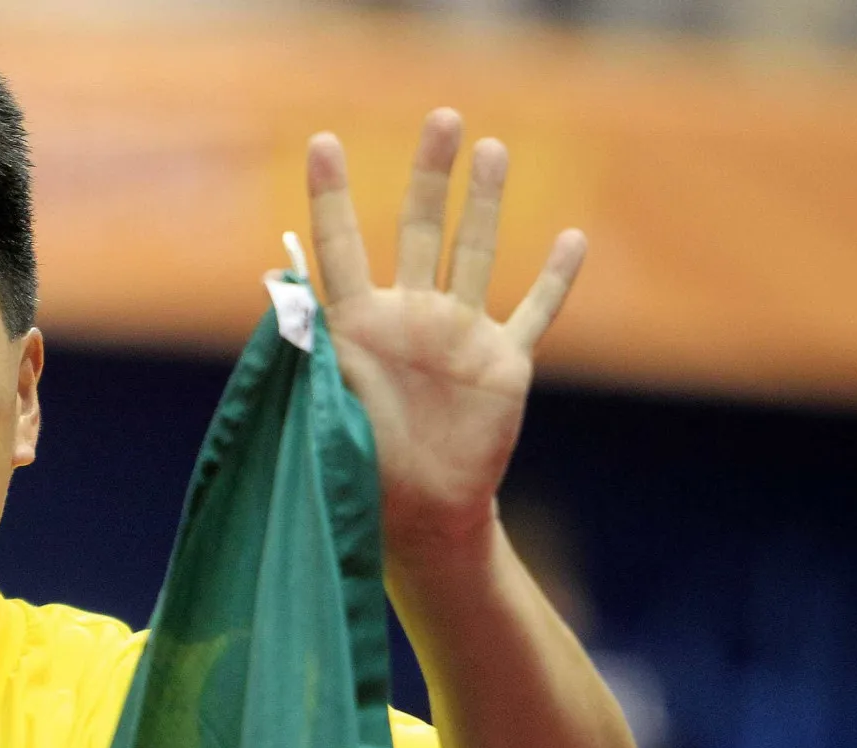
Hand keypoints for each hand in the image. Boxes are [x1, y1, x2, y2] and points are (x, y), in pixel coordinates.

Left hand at [306, 108, 583, 556]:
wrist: (418, 521)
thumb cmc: (359, 474)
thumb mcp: (326, 411)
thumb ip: (312, 349)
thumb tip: (282, 287)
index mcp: (356, 327)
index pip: (339, 246)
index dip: (330, 195)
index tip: (324, 143)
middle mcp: (409, 318)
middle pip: (418, 228)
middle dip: (429, 174)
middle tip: (441, 117)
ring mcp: (459, 336)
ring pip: (477, 253)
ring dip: (486, 203)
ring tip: (492, 149)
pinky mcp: (504, 364)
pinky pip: (535, 312)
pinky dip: (556, 279)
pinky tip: (574, 238)